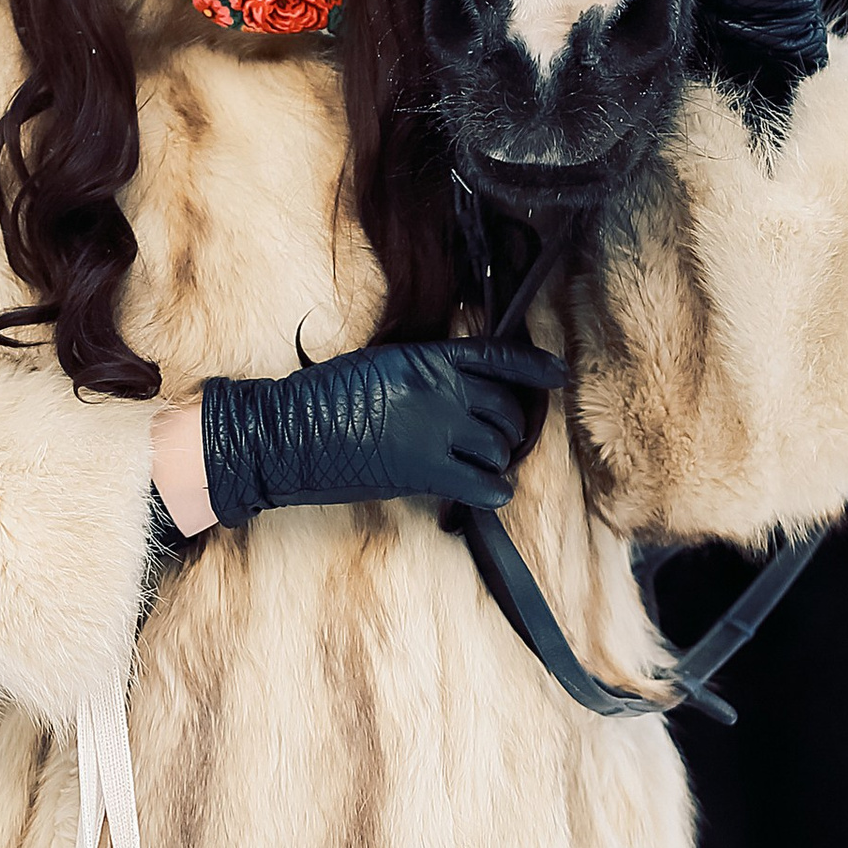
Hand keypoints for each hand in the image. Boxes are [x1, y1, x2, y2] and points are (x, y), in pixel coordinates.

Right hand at [199, 339, 566, 526]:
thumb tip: (452, 388)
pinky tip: (491, 492)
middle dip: (511, 425)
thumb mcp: (378, 365)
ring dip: (499, 458)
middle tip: (500, 440)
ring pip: (500, 445)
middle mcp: (440, 389)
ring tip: (484, 465)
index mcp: (426, 357)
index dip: (534, 365)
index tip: (558, 373)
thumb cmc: (320, 401)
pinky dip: (495, 491)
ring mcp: (436, 429)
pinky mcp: (426, 471)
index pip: (497, 355)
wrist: (288, 434)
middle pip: (506, 406)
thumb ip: (420, 372)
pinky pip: (485, 484)